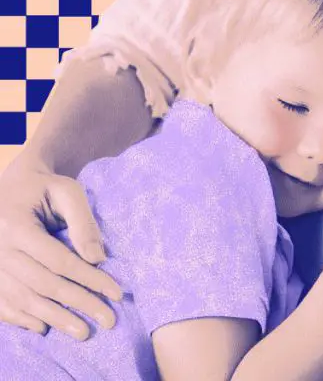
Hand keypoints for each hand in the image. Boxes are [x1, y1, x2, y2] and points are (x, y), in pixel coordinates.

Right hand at [0, 151, 122, 340]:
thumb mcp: (68, 192)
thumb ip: (83, 223)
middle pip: (43, 284)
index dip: (90, 279)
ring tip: (82, 332)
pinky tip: (43, 328)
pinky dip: (20, 318)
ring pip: (22, 298)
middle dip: (78, 304)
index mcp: (16, 225)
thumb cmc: (45, 187)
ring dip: (53, 318)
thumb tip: (97, 259)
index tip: (117, 293)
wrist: (13, 184)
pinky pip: (0, 302)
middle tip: (108, 320)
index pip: (59, 261)